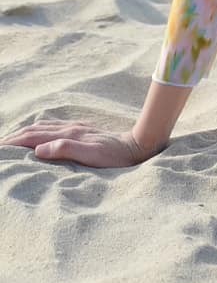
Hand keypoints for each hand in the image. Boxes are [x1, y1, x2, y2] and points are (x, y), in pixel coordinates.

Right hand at [0, 121, 153, 168]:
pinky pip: (54, 127)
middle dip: (16, 135)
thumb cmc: (115, 156)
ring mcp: (76, 128)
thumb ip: (65, 149)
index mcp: (68, 135)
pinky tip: (41, 133)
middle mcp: (69, 129)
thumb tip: (37, 150)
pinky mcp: (82, 130)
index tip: (1, 147)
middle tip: (1, 143)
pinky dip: (40, 129)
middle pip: (35, 129)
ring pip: (44, 126)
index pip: (33, 137)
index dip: (15, 142)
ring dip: (26, 131)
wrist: (137, 144)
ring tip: (14, 138)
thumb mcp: (91, 155)